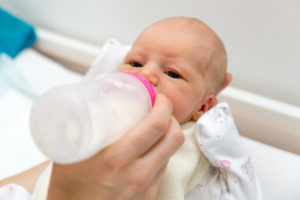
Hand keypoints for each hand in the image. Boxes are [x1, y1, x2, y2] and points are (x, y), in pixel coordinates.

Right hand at [47, 94, 184, 199]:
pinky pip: (163, 168)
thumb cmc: (68, 188)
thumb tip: (92, 102)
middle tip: (160, 109)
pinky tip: (148, 150)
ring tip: (155, 128)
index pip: (156, 125)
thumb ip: (83, 128)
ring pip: (171, 152)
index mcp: (117, 159)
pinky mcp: (149, 196)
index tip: (159, 97)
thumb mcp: (70, 154)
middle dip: (172, 117)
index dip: (164, 105)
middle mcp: (138, 174)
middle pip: (174, 137)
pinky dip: (161, 153)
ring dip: (167, 135)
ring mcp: (146, 187)